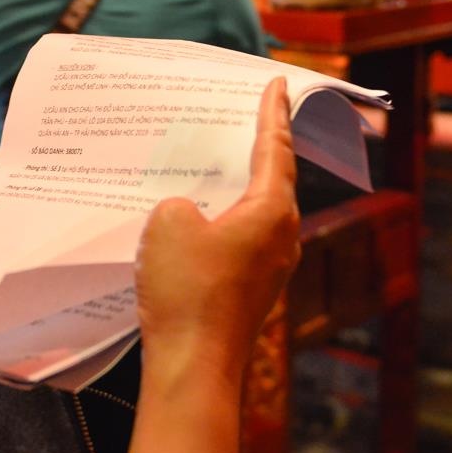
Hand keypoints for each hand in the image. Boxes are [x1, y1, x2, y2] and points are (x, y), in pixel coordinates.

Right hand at [133, 79, 299, 377]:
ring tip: (215, 165)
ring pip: (256, 213)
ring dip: (237, 189)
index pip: (276, 147)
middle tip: (246, 116)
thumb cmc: (187, 292)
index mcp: (273, 210)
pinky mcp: (250, 291)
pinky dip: (223, 222)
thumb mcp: (169, 223)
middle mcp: (282, 237)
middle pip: (273, 179)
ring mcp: (270, 268)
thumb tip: (189, 215)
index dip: (272, 112)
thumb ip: (181, 204)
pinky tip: (196, 222)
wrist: (193, 367)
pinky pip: (240, 242)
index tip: (276, 85)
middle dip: (259, 148)